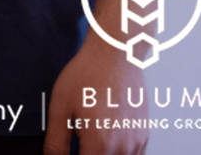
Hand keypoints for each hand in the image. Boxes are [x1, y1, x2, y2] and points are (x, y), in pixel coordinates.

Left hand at [46, 32, 148, 154]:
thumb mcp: (60, 108)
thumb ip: (56, 142)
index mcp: (100, 145)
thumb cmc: (86, 77)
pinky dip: (117, 152)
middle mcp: (124, 149)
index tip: (66, 151)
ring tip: (88, 134)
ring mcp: (137, 143)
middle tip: (77, 137)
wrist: (116, 55)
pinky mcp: (144, 135)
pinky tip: (104, 136)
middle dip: (87, 154)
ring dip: (102, 154)